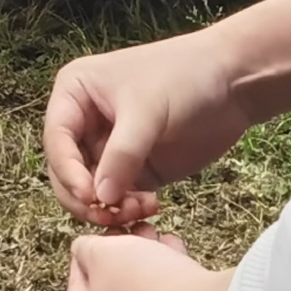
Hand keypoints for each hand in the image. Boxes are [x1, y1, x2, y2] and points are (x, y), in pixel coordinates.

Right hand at [40, 30, 255, 228]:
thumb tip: (100, 198)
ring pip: (90, 191)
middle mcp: (85, 122)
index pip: (56, 141)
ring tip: (141, 209)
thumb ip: (121, 155)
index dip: (67, 172)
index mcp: (75, 93)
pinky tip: (150, 209)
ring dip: (108, 208)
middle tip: (115, 212)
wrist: (234, 82)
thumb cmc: (184, 78)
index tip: (91, 196)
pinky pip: (117, 199)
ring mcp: (109, 148)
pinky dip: (127, 210)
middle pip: (66, 172)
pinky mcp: (135, 170)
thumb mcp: (147, 111)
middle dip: (86, 197)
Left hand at [64, 231, 240, 290]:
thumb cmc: (143, 285)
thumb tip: (86, 252)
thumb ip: (84, 248)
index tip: (116, 230)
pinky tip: (186, 264)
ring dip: (155, 270)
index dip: (94, 250)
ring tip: (168, 241)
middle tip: (145, 231)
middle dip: (130, 259)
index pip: (79, 283)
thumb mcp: (102, 252)